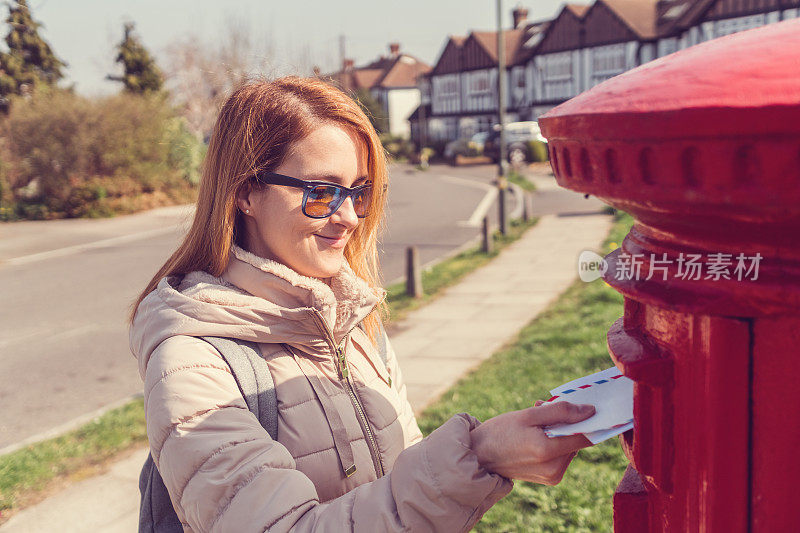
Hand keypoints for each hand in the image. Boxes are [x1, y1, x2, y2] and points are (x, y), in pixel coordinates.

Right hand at [469, 401, 594, 484]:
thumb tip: (589, 411)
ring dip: (559, 433)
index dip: (588, 419)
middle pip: (577, 440)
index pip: (585, 436)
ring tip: (535, 425)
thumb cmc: (500, 432)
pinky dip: (554, 444)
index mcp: (548, 451)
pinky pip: (561, 456)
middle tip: (544, 410)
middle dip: (566, 423)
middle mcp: (555, 468)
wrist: (479, 456)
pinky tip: (536, 437)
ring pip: (569, 447)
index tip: (584, 406)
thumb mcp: (528, 415)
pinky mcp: (551, 479)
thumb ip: (560, 411)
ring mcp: (553, 476)